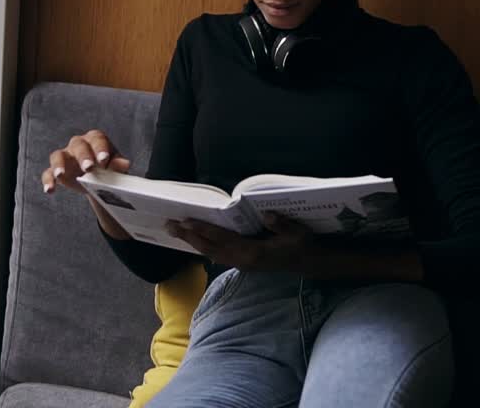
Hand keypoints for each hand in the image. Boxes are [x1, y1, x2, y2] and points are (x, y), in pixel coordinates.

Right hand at [43, 130, 133, 238]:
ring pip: (58, 155)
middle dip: (83, 156)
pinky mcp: (56, 170)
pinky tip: (50, 190)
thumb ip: (118, 165)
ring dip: (58, 165)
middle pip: (78, 145)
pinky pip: (48, 173)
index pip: (97, 139)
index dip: (100, 149)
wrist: (99, 182)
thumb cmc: (109, 169)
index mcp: (96, 139)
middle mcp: (79, 144)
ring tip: (60, 175)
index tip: (104, 160)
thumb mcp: (116, 167)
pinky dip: (48, 180)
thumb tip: (124, 164)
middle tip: (88, 168)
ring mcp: (65, 156)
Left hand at [166, 213, 321, 273]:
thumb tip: (267, 214)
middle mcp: (243, 261)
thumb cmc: (303, 245)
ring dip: (193, 242)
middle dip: (189, 236)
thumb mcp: (298, 233)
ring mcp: (242, 264)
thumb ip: (282, 225)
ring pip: (211, 253)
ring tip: (177, 231)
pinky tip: (196, 240)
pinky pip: (218, 255)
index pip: (222, 238)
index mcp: (253, 253)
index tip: (186, 220)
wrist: (309, 264)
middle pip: (209, 248)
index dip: (203, 229)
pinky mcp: (243, 264)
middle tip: (170, 225)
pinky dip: (204, 247)